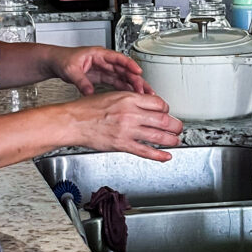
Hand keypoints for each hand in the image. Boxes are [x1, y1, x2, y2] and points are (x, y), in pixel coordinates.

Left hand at [50, 45, 152, 95]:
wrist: (55, 62)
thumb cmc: (62, 59)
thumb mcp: (70, 70)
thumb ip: (81, 81)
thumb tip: (89, 92)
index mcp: (98, 54)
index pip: (118, 58)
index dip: (129, 65)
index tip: (138, 71)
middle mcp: (104, 61)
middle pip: (125, 69)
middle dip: (136, 79)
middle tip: (145, 89)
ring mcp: (104, 69)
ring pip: (123, 77)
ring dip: (133, 86)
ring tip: (144, 95)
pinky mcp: (102, 77)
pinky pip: (117, 83)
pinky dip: (125, 90)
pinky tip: (132, 97)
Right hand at [67, 91, 182, 161]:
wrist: (73, 121)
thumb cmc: (87, 109)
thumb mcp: (112, 95)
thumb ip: (130, 100)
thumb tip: (145, 104)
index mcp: (129, 99)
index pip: (158, 103)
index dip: (166, 109)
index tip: (167, 112)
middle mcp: (131, 114)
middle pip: (163, 119)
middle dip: (175, 125)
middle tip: (178, 127)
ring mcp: (127, 130)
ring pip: (158, 136)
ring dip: (171, 139)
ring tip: (176, 140)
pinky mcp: (122, 144)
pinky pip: (145, 151)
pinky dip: (159, 155)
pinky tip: (165, 156)